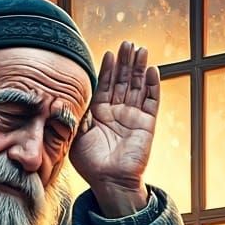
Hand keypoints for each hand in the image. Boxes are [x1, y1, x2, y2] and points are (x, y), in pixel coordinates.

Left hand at [69, 40, 159, 215]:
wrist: (109, 182)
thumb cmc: (90, 163)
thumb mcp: (77, 135)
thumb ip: (78, 115)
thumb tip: (71, 97)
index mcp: (99, 113)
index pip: (104, 85)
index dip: (108, 69)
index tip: (110, 52)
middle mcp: (117, 112)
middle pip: (122, 81)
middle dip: (125, 62)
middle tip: (128, 42)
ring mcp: (133, 116)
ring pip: (137, 86)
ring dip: (140, 68)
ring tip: (141, 49)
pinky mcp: (147, 123)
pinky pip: (151, 101)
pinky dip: (152, 85)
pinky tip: (153, 70)